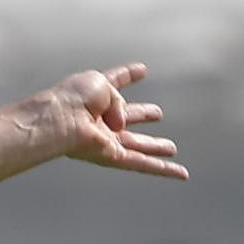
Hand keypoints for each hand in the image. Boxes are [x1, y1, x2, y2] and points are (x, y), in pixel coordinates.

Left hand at [47, 63, 187, 180]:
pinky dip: (163, 169)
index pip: (114, 82)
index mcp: (93, 93)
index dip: (127, 75)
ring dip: (154, 146)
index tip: (140, 70)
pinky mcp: (111, 156)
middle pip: (125, 116)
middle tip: (157, 113)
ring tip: (171, 147)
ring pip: (136, 145)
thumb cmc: (73, 98)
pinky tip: (181, 173)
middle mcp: (99, 117)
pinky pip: (141, 163)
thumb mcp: (102, 84)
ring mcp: (105, 138)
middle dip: (141, 114)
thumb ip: (118, 97)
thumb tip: (121, 123)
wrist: (61, 118)